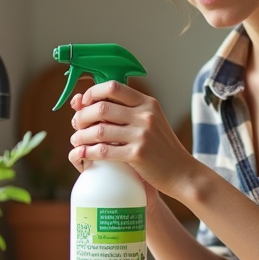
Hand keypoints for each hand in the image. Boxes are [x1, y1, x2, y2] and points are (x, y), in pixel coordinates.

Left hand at [67, 81, 196, 200]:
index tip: (83, 102)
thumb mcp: (151, 122)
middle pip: (101, 108)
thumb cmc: (161, 148)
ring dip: (81, 135)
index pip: (114, 87)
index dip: (93, 92)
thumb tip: (86, 102)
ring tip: (76, 140)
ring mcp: (142, 135)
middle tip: (76, 125)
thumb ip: (126, 111)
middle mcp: (146, 115)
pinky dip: (87, 152)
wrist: (182, 173)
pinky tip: (81, 154)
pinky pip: (104, 151)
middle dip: (82, 116)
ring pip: (99, 130)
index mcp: (148, 103)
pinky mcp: (138, 154)